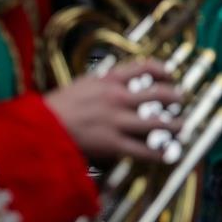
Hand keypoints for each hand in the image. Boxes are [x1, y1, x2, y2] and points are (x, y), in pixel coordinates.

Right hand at [45, 59, 182, 161]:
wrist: (40, 127)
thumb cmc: (58, 105)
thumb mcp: (84, 83)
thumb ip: (105, 81)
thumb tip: (122, 79)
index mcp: (110, 80)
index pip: (145, 68)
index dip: (163, 70)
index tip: (170, 74)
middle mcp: (118, 98)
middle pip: (158, 94)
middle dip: (174, 97)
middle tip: (180, 100)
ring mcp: (118, 121)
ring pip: (157, 122)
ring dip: (174, 125)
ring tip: (181, 126)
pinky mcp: (114, 144)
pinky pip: (143, 149)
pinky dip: (159, 152)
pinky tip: (168, 153)